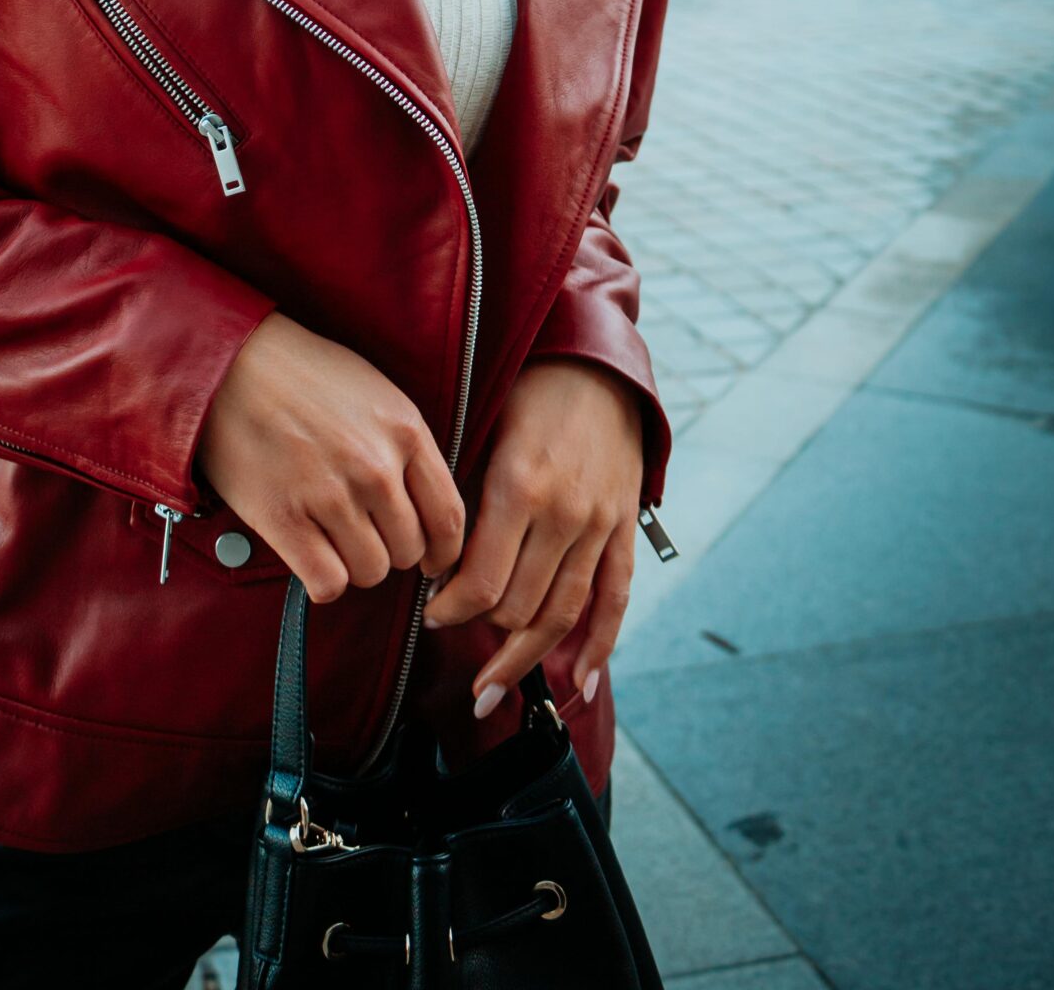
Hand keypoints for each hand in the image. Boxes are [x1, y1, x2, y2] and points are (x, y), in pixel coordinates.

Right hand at [196, 312, 465, 603]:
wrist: (230, 362)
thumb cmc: (302, 374)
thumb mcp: (375, 393)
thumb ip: (406, 446)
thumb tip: (424, 505)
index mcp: (405, 431)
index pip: (449, 518)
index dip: (443, 553)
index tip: (431, 562)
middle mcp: (375, 466)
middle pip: (408, 551)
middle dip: (389, 550)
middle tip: (361, 533)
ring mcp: (330, 494)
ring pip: (370, 572)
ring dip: (354, 565)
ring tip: (330, 537)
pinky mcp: (285, 518)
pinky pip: (328, 583)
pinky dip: (323, 581)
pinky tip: (310, 557)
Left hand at [421, 357, 641, 713]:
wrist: (594, 361)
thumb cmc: (525, 389)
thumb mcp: (482, 428)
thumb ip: (463, 493)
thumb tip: (434, 559)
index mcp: (518, 487)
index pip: (480, 584)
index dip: (448, 610)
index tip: (429, 614)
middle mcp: (563, 514)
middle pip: (518, 607)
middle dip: (478, 632)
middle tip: (451, 637)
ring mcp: (600, 526)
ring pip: (563, 615)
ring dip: (526, 660)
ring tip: (493, 691)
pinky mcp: (624, 528)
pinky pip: (615, 600)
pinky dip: (599, 648)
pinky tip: (581, 686)